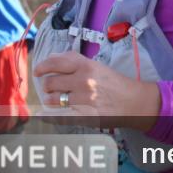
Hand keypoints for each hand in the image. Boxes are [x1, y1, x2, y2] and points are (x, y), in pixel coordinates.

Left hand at [33, 51, 159, 130]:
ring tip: (57, 100)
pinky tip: (46, 114)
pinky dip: (49, 116)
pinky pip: (58, 116)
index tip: (38, 71)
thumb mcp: (98, 67)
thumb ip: (75, 61)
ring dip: (51, 100)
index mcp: (87, 66)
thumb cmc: (116, 84)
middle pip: (50, 82)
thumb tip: (53, 57)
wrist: (135, 102)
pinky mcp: (85, 115)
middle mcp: (83, 81)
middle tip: (52, 88)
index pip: (56, 63)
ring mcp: (83, 99)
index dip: (42, 67)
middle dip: (47, 86)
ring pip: (53, 100)